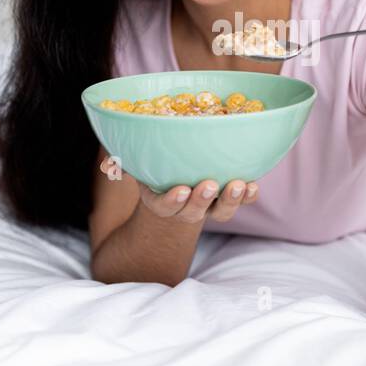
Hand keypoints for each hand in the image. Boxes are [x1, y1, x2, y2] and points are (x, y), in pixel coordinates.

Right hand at [100, 156, 259, 224]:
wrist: (178, 176)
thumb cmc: (156, 165)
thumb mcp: (139, 162)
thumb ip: (127, 158)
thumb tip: (112, 153)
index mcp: (161, 200)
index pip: (165, 206)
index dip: (172, 200)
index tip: (180, 189)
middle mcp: (186, 207)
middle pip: (194, 212)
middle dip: (202, 200)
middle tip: (209, 184)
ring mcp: (210, 205)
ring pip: (221, 211)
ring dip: (231, 200)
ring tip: (239, 184)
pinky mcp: (230, 198)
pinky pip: (242, 201)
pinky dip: (249, 196)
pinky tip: (253, 184)